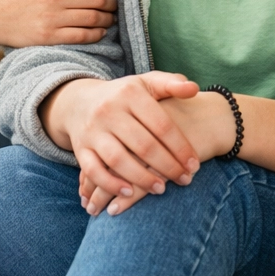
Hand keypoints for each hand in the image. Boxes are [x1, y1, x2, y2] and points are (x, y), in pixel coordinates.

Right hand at [43, 72, 200, 203]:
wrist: (80, 101)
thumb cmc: (125, 95)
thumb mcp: (147, 83)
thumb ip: (171, 84)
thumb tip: (194, 89)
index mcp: (131, 94)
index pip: (161, 124)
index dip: (180, 147)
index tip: (194, 164)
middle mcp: (109, 111)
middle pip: (142, 144)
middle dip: (167, 166)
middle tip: (185, 180)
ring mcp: (93, 131)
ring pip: (118, 159)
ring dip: (142, 178)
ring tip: (161, 189)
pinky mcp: (80, 148)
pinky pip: (92, 170)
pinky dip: (110, 183)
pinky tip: (128, 192)